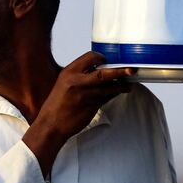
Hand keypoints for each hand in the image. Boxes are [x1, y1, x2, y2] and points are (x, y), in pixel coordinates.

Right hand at [23, 52, 135, 175]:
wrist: (51, 124)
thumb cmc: (58, 104)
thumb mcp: (65, 84)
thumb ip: (80, 77)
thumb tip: (100, 70)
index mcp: (69, 72)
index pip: (91, 57)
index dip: (103, 58)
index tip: (110, 61)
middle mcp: (77, 81)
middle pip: (104, 72)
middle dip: (120, 71)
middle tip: (131, 70)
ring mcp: (84, 94)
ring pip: (109, 86)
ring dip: (121, 84)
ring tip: (129, 84)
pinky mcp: (90, 106)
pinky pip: (107, 97)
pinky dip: (116, 93)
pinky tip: (121, 92)